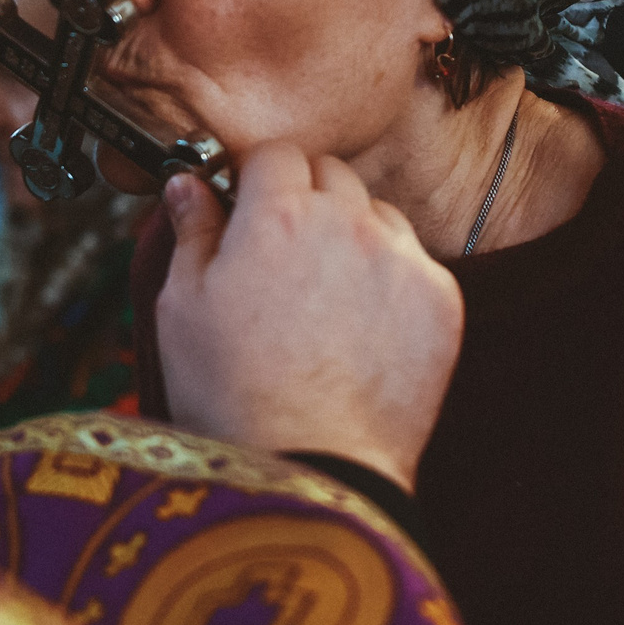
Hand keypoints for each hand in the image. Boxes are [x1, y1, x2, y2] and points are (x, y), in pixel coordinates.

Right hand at [155, 144, 462, 493]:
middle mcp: (348, 223)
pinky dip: (390, 282)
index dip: (257, 179)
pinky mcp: (441, 302)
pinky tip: (360, 328)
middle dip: (306, 197)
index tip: (248, 207)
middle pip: (332, 173)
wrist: (311, 470)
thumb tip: (187, 184)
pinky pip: (415, 264)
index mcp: (279, 214)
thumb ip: (191, 232)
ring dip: (353, 234)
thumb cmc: (233, 397)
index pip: (276, 153)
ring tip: (323, 296)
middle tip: (282, 253)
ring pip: (378, 214)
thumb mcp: (182, 308)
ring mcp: (402, 261)